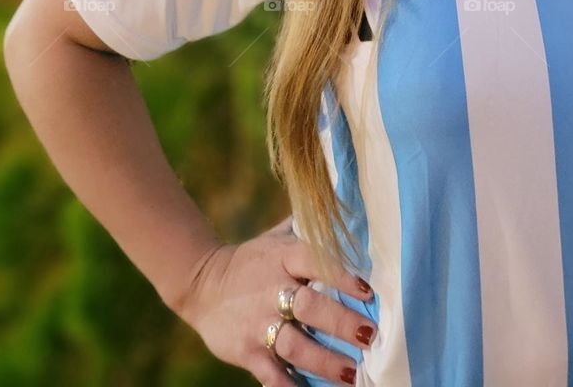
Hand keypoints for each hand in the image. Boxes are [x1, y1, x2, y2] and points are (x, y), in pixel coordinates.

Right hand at [176, 217, 376, 385]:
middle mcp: (273, 289)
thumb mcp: (277, 238)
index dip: (343, 276)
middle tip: (371, 335)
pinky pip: (268, 372)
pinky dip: (286, 385)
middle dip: (342, 323)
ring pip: (294, 344)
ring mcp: (258, 322)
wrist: (201, 284)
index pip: (317, 262)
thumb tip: (348, 203)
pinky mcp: (245, 350)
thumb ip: (309, 228)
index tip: (369, 291)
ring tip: (352, 372)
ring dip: (324, 360)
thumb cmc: (253, 260)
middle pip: (311, 306)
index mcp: (284, 258)